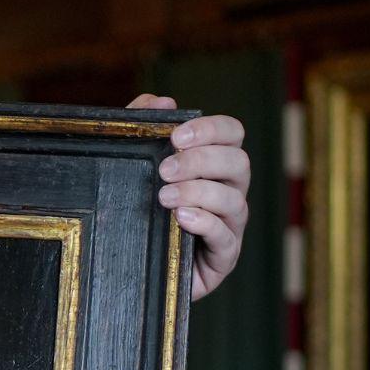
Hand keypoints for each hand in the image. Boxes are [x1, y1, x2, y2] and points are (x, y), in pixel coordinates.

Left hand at [129, 94, 250, 299]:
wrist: (130, 269)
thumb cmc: (140, 212)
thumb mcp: (134, 167)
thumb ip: (143, 129)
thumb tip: (161, 101)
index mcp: (214, 165)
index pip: (232, 134)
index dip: (211, 129)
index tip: (177, 135)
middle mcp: (230, 191)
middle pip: (238, 163)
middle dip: (201, 161)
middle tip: (164, 169)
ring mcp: (230, 225)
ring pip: (234, 200)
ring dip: (198, 192)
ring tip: (164, 197)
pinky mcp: (222, 257)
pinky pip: (226, 237)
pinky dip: (205, 223)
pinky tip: (182, 218)